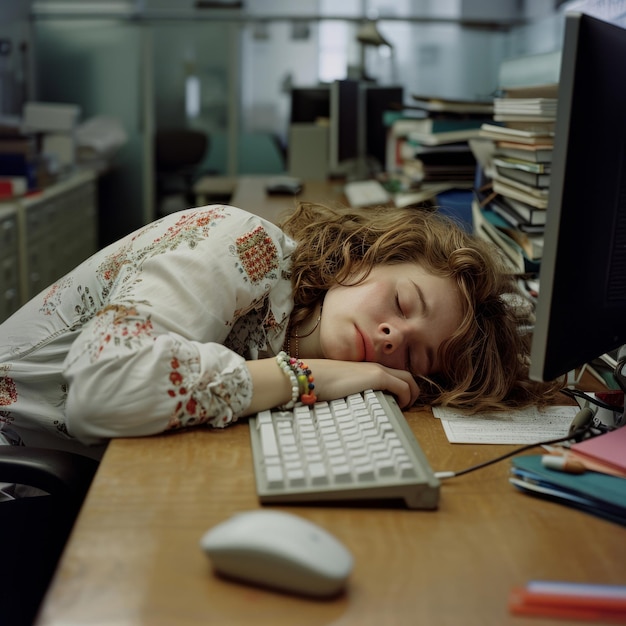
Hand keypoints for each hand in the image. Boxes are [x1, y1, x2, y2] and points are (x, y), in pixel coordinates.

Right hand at [304, 359, 419, 408]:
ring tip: (404, 409)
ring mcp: (377, 370)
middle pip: (407, 376)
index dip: (402, 389)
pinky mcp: (376, 377)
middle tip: (406, 407)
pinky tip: (399, 407)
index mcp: (366, 369)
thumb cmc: (319, 383)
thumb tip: (350, 406)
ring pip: (408, 380)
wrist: (311, 377)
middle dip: (413, 392)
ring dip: (412, 396)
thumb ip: (349, 392)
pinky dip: (406, 398)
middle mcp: (374, 367)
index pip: (394, 375)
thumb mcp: (338, 388)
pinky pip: (403, 387)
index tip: (398, 403)